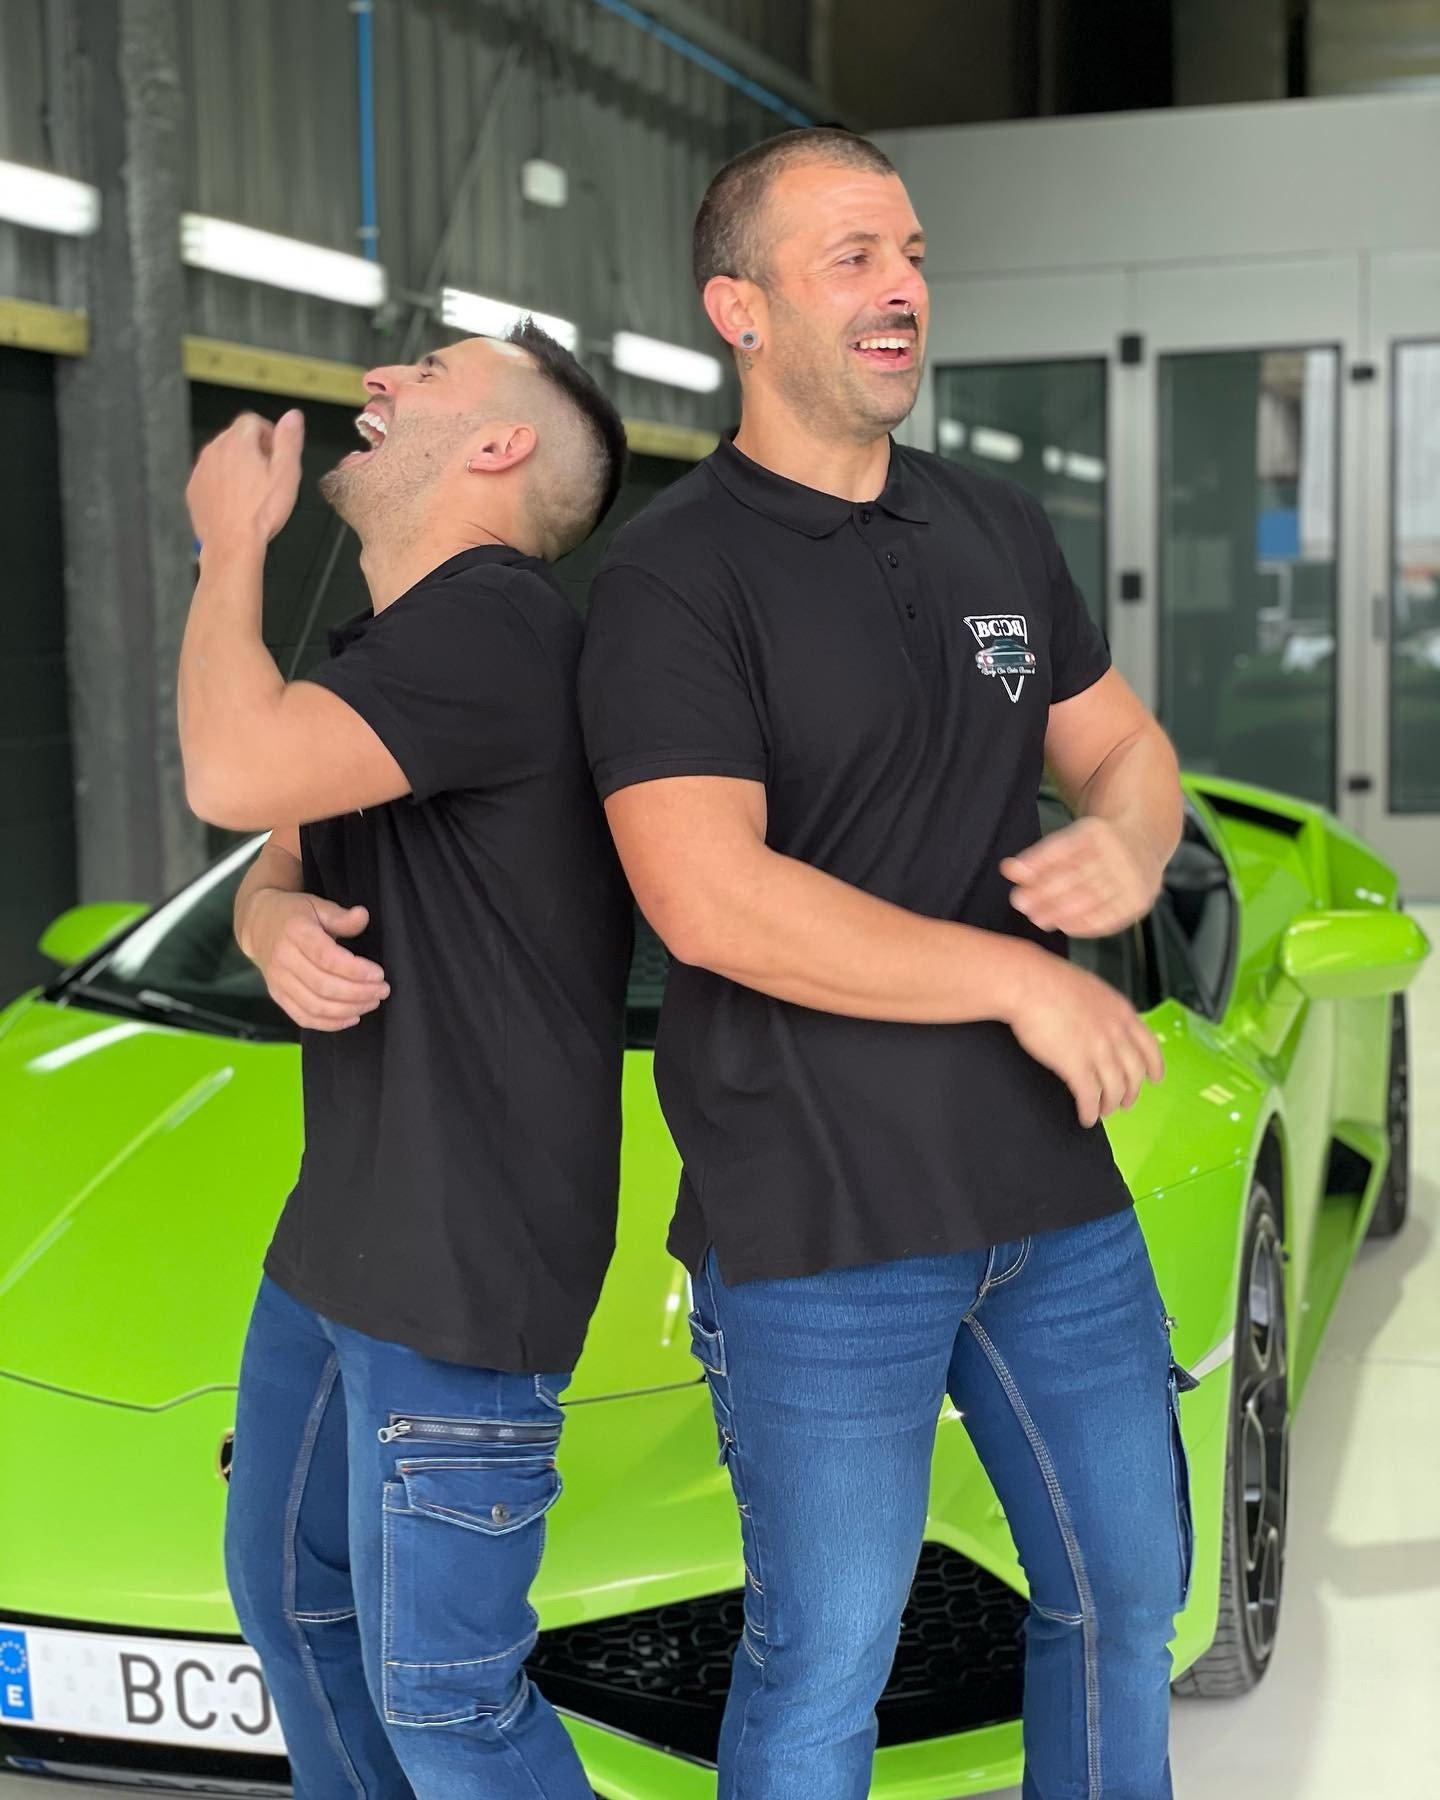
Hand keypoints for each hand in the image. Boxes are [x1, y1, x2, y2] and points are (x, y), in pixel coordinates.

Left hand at [187, 410, 303, 551]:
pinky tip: (236, 501)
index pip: (252, 420)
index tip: (276, 453)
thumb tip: (293, 416)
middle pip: (235, 436)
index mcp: (238, 443)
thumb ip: (289, 440)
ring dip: (237, 465)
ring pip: (222, 455)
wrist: (232, 544)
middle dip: (253, 448)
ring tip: (252, 490)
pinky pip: (210, 475)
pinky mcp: (194, 488)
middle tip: (267, 474)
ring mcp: (201, 470)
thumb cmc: (260, 513)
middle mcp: (214, 450)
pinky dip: (222, 482)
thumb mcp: (286, 474)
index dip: (268, 434)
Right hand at [240, 890, 387, 1031]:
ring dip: (348, 1009)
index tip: (378, 974)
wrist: (258, 925)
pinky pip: (303, 1017)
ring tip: (372, 1002)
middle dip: (359, 993)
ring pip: (315, 1006)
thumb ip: (341, 916)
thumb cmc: (294, 915)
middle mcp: (283, 959)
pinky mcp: (278, 995)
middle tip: (382, 990)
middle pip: (323, 986)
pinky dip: (329, 1023)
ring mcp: (278, 980)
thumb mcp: (317, 905)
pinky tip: (352, 1017)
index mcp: (295, 932)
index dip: (355, 970)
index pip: (327, 958)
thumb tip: (363, 916)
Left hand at [1000, 816, 1162, 938]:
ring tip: (1038, 917)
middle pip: (1075, 876)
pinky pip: (1107, 918)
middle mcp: (1118, 853)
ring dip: (1059, 912)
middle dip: (1044, 892)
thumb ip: (1037, 857)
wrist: (1144, 841)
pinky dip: (1082, 925)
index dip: (1037, 864)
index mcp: (1097, 831)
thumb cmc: (1094, 844)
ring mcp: (1131, 878)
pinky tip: (1063, 925)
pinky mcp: (1138, 901)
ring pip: (1090, 899)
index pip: (1062, 849)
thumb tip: (1008, 869)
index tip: (1014, 877)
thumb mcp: (1069, 840)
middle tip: (1021, 903)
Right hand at [1007, 951, 1164, 1126]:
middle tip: (1126, 1101)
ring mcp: (1097, 1051)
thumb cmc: (1049, 981)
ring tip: (1104, 1111)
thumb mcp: (1091, 989)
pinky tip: (1087, 1116)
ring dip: (1110, 1104)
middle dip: (1131, 1092)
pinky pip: (1089, 1096)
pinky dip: (1090, 1111)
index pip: (1149, 1046)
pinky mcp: (1075, 1066)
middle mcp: (1115, 1034)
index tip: (1155, 1077)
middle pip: (1134, 1073)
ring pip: (1114, 1088)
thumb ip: (1104, 1010)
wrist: (1028, 984)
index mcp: (1121, 1013)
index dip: (1155, 1066)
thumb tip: (1104, 1022)